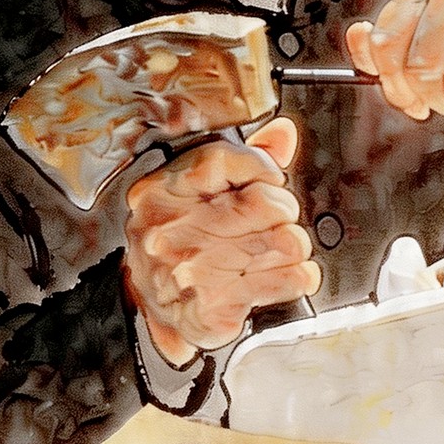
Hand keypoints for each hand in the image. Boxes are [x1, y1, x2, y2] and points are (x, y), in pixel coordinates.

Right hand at [123, 118, 319, 365]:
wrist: (145, 309)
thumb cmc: (177, 243)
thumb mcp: (193, 195)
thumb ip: (239, 162)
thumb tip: (282, 134)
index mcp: (161, 193)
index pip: (221, 160)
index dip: (260, 166)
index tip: (272, 178)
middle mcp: (171, 231)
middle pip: (262, 204)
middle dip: (284, 210)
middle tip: (280, 219)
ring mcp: (190, 273)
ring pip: (284, 242)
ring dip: (296, 246)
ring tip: (284, 249)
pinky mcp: (214, 310)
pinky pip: (288, 280)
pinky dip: (299, 277)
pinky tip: (291, 275)